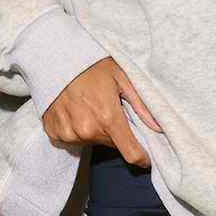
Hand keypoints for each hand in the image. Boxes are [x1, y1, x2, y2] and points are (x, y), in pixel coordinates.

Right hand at [41, 56, 163, 167]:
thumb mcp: (123, 78)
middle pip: (112, 145)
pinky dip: (78, 129)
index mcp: (108, 117)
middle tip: (112, 110)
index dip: (142, 158)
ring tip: (92, 106)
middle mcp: (87, 130)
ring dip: (97, 130)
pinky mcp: (54, 133)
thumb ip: (142, 105)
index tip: (147, 158)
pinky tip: (77, 110)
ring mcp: (68, 133)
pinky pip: (74, 139)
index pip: (131, 153)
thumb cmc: (93, 64)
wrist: (55, 57)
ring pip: (93, 141)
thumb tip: (160, 127)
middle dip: (117, 133)